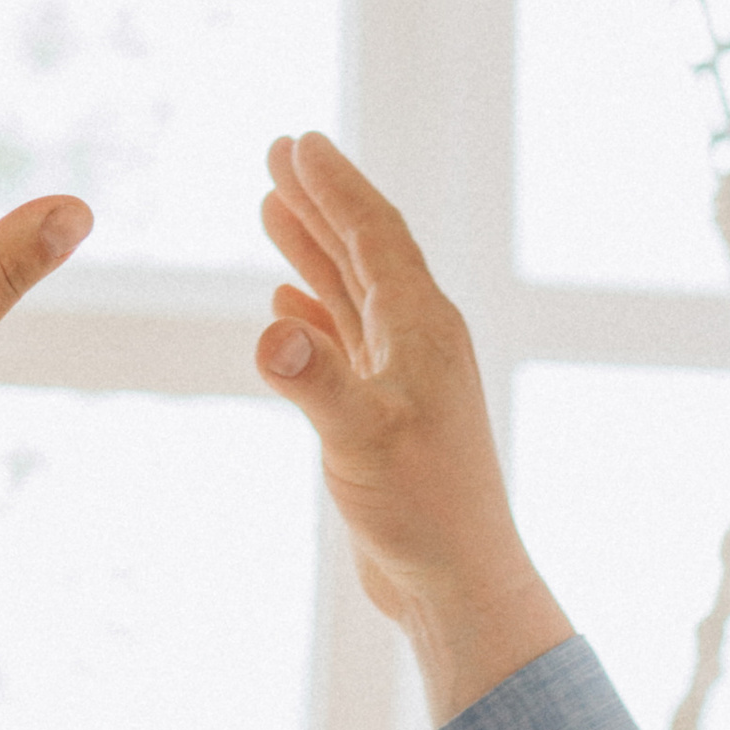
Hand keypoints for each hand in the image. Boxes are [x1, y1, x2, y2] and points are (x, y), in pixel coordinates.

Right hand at [256, 128, 570, 726]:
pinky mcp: (385, 415)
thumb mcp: (361, 440)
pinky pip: (347, 339)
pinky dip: (316, 310)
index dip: (336, 185)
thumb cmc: (422, 514)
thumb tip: (271, 327)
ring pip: (352, 291)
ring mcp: (403, 377)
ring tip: (272, 205)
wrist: (458, 587)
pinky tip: (288, 305)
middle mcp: (418, 340)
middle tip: (278, 150)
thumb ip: (315, 381)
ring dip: (313, 247)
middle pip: (364, 249)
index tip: (298, 142)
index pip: (374, 235)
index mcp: (424, 327)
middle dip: (321, 199)